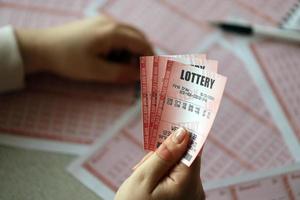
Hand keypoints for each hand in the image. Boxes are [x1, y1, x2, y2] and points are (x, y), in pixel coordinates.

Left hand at [15, 16, 152, 82]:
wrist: (42, 47)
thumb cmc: (69, 60)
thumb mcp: (96, 71)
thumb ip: (121, 73)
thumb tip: (140, 76)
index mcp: (112, 32)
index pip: (141, 43)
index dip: (150, 58)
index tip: (154, 72)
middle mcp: (111, 22)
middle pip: (137, 36)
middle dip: (142, 54)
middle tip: (140, 72)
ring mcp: (103, 22)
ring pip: (128, 35)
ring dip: (131, 51)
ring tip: (123, 67)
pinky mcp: (96, 25)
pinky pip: (117, 34)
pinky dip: (121, 47)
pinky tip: (112, 58)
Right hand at [115, 128, 204, 199]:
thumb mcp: (144, 177)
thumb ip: (165, 154)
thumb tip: (182, 133)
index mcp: (188, 183)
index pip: (195, 148)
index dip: (184, 134)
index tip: (173, 123)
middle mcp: (196, 189)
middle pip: (185, 156)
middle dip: (165, 154)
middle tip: (144, 164)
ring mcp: (191, 194)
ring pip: (180, 165)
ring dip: (162, 164)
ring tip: (144, 175)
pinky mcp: (185, 197)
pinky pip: (178, 177)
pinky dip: (164, 174)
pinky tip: (151, 181)